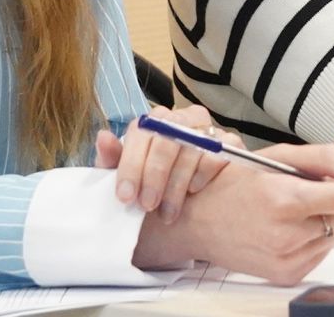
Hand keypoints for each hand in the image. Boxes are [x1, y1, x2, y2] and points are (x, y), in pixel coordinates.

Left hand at [94, 104, 231, 222]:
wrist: (192, 212)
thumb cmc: (154, 192)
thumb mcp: (129, 180)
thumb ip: (113, 161)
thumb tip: (103, 137)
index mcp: (153, 124)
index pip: (141, 131)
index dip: (131, 164)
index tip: (125, 196)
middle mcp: (180, 120)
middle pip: (168, 135)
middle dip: (154, 174)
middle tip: (147, 206)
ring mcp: (207, 129)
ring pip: (192, 143)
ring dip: (177, 182)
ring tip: (168, 212)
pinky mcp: (230, 143)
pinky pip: (218, 151)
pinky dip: (204, 172)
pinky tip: (194, 191)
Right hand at [134, 143, 333, 284]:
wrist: (197, 222)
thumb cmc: (233, 185)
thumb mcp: (278, 156)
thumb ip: (328, 157)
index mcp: (285, 199)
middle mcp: (288, 234)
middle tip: (316, 181)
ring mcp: (289, 259)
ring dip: (331, 213)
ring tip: (298, 203)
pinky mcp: (289, 274)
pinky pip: (324, 249)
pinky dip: (317, 233)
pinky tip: (293, 223)